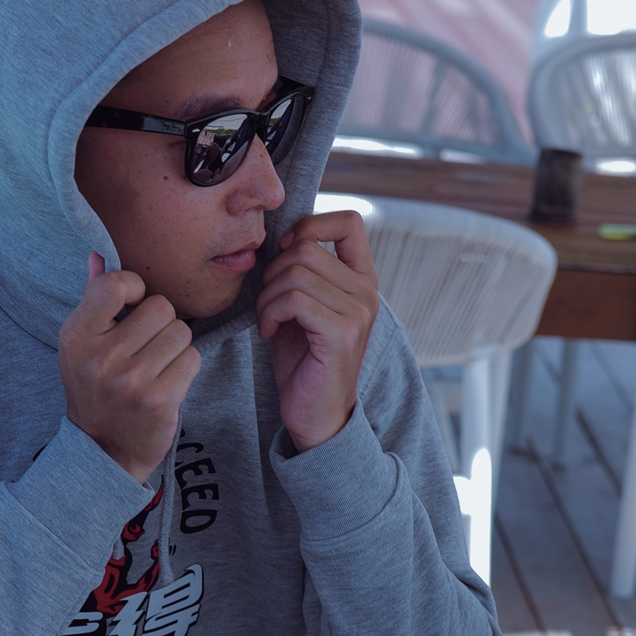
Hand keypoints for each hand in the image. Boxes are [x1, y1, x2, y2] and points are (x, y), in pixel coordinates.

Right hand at [59, 255, 200, 482]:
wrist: (103, 451)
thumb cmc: (95, 388)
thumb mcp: (82, 344)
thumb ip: (93, 298)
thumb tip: (99, 254)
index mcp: (76, 335)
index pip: (116, 284)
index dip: (135, 288)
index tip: (132, 307)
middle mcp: (100, 358)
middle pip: (161, 307)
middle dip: (162, 323)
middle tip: (147, 345)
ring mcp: (130, 382)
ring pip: (182, 333)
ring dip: (176, 346)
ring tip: (157, 365)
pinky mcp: (159, 401)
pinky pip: (193, 359)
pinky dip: (186, 368)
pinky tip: (168, 382)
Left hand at [256, 210, 378, 450]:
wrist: (315, 414)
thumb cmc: (304, 360)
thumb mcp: (303, 306)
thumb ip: (302, 271)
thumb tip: (283, 235)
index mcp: (362, 279)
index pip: (349, 221)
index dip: (310, 225)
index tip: (286, 253)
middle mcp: (368, 292)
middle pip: (306, 247)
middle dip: (273, 272)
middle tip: (267, 304)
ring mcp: (359, 312)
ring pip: (296, 274)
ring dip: (267, 297)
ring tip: (267, 321)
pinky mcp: (341, 333)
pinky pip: (294, 300)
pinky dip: (270, 313)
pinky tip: (269, 332)